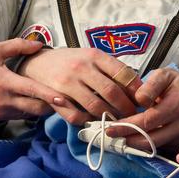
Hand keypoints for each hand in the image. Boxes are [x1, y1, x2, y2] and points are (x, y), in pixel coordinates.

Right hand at [0, 40, 59, 122]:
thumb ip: (17, 46)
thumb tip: (39, 44)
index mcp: (5, 82)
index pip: (33, 91)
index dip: (50, 96)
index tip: (65, 99)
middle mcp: (6, 100)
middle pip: (37, 108)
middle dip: (53, 105)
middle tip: (67, 98)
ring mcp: (3, 111)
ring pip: (31, 114)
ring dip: (43, 108)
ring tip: (55, 100)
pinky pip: (21, 116)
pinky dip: (31, 110)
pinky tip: (35, 101)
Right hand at [20, 48, 141, 124]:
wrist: (36, 63)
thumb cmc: (69, 62)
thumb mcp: (90, 57)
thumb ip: (109, 69)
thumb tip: (136, 87)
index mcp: (94, 55)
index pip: (123, 73)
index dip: (135, 89)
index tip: (142, 100)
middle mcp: (82, 67)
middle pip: (112, 92)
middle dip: (126, 107)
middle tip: (132, 115)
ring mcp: (68, 83)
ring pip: (96, 106)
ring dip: (109, 117)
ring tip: (116, 120)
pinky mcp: (56, 97)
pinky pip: (77, 116)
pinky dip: (88, 121)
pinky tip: (93, 121)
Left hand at [107, 68, 178, 153]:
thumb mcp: (164, 74)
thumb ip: (151, 86)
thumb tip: (139, 101)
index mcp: (178, 105)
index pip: (148, 121)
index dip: (127, 126)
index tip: (110, 127)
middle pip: (151, 139)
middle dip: (128, 139)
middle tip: (109, 135)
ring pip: (155, 146)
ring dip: (135, 144)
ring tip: (118, 137)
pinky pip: (162, 147)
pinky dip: (147, 144)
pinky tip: (134, 138)